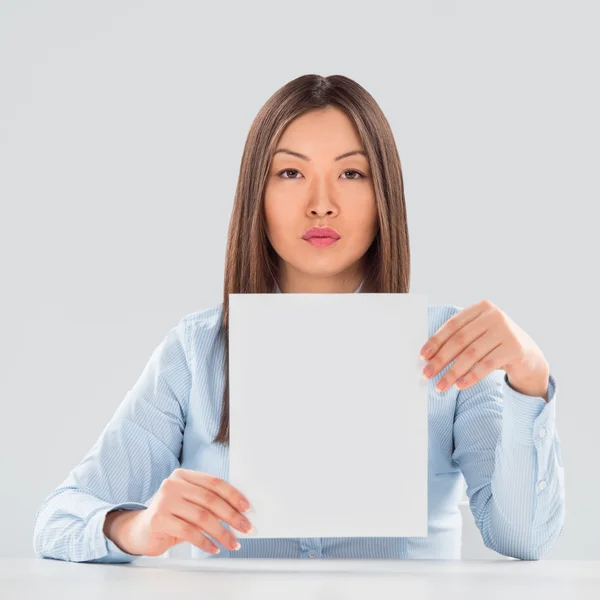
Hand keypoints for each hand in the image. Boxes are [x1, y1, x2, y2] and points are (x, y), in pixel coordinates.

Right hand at [103, 468, 253, 555]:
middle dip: (232, 516)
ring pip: (202, 517)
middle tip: (245, 527)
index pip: (214, 482)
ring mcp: (165, 500)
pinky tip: (213, 548)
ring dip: (221, 532)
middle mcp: (173, 484)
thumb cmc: (171, 517)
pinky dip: (205, 542)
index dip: (233, 495)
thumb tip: (238, 513)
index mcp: (184, 475)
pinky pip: (189, 532)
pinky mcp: (159, 518)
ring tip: (232, 542)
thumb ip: (208, 503)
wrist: (140, 531)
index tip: (246, 508)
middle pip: (210, 499)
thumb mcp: (190, 505)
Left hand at [419, 299, 548, 397]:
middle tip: (427, 374)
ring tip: (440, 385)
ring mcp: (507, 331)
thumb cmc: (494, 345)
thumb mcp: (478, 336)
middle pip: (460, 340)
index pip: (453, 325)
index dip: (436, 341)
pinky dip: (470, 377)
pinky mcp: (515, 349)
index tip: (422, 356)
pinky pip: (486, 366)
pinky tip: (459, 386)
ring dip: (452, 372)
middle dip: (441, 359)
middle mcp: (495, 316)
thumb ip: (458, 339)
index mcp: (482, 308)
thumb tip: (428, 357)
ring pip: (471, 354)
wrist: (529, 356)